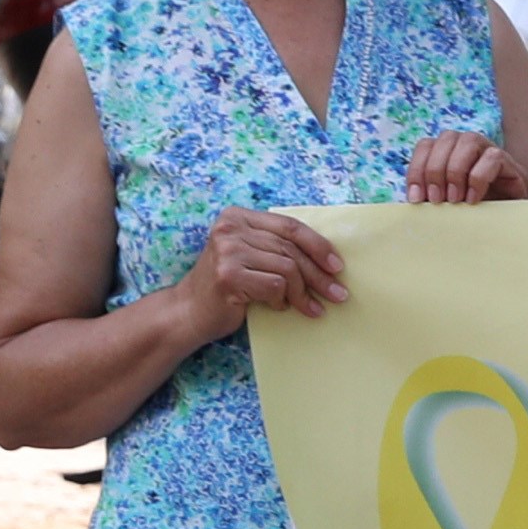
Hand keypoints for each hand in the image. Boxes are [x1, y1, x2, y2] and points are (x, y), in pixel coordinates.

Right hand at [176, 206, 344, 326]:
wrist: (189, 311)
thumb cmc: (228, 286)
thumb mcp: (251, 257)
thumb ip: (278, 248)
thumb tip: (329, 260)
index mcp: (238, 216)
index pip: (290, 226)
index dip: (319, 246)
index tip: (338, 266)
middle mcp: (230, 228)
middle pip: (291, 249)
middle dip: (319, 275)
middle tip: (338, 294)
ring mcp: (227, 250)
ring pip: (287, 268)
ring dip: (303, 293)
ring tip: (310, 307)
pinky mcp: (228, 275)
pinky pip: (275, 285)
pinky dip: (282, 300)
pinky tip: (279, 306)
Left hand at [403, 131, 527, 202]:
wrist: (507, 227)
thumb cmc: (473, 214)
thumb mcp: (444, 204)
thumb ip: (428, 196)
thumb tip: (411, 198)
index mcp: (448, 151)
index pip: (426, 145)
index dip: (417, 169)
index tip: (416, 199)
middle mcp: (469, 145)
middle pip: (445, 139)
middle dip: (435, 171)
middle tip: (437, 200)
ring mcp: (490, 151)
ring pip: (468, 141)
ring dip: (456, 171)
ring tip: (455, 199)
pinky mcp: (510, 164)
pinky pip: (492, 158)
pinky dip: (478, 178)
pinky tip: (473, 199)